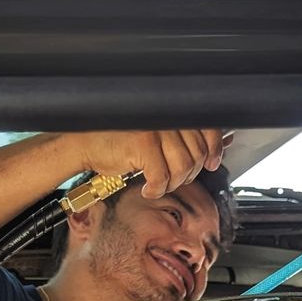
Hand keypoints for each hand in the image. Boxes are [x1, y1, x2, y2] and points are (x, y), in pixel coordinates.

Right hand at [73, 130, 230, 197]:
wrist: (86, 144)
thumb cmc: (119, 142)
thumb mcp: (157, 137)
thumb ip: (183, 139)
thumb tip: (215, 149)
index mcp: (172, 111)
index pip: (207, 129)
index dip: (214, 149)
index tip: (212, 162)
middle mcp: (166, 116)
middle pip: (196, 153)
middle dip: (189, 174)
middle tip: (174, 180)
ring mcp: (155, 129)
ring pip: (183, 167)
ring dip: (172, 183)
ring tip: (160, 184)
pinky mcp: (143, 144)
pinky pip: (162, 176)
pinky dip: (157, 188)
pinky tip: (148, 188)